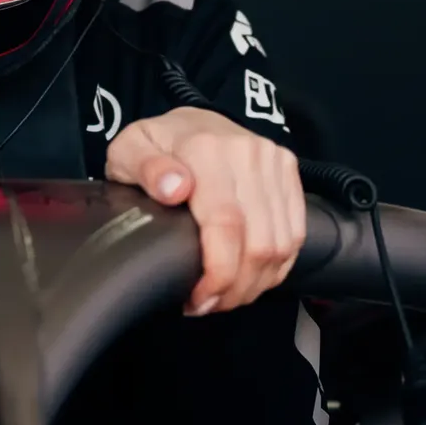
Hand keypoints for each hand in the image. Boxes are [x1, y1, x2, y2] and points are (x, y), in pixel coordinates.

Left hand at [105, 106, 304, 314]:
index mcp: (207, 151)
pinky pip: (296, 234)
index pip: (227, 225)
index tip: (198, 300)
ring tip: (226, 296)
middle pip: (259, 243)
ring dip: (256, 283)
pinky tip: (251, 279)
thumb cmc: (157, 144)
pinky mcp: (289, 173)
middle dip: (236, 288)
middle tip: (208, 304)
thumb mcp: (129, 150)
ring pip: (282, 245)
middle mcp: (248, 155)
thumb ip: (145, 169)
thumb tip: (174, 188)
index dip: (218, 274)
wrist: (191, 120)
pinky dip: (276, 267)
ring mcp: (274, 163)